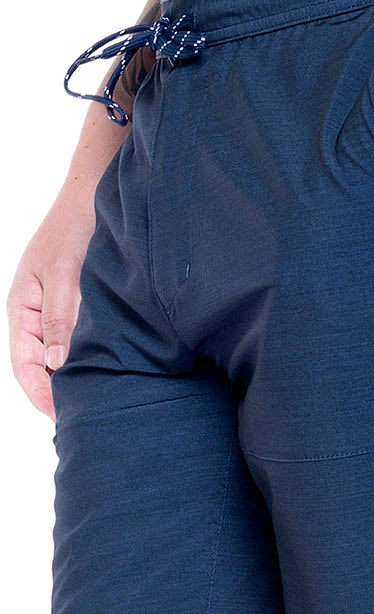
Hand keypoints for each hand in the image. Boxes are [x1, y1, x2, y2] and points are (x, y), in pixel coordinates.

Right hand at [7, 183, 95, 421]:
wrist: (98, 194)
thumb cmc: (74, 229)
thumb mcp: (64, 276)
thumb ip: (60, 320)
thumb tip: (56, 365)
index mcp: (23, 309)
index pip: (24, 364)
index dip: (39, 393)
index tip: (58, 417)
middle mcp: (39, 314)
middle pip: (42, 366)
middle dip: (56, 392)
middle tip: (82, 419)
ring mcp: (60, 309)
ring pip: (62, 354)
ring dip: (74, 376)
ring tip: (96, 402)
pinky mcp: (83, 304)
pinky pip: (80, 338)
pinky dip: (89, 356)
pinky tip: (110, 370)